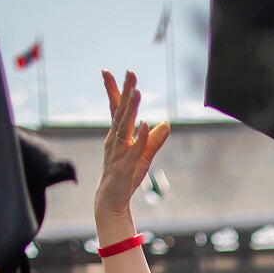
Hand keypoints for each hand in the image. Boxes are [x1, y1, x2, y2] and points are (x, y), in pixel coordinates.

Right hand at [96, 70, 170, 225]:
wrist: (110, 201)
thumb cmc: (125, 176)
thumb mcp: (144, 156)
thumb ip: (154, 139)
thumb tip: (166, 124)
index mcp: (118, 135)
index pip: (115, 109)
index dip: (113, 90)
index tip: (107, 71)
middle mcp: (115, 140)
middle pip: (120, 112)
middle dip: (125, 91)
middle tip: (130, 72)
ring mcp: (118, 153)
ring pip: (125, 127)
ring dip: (131, 109)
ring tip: (137, 92)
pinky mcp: (124, 166)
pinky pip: (133, 149)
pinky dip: (139, 136)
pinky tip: (144, 123)